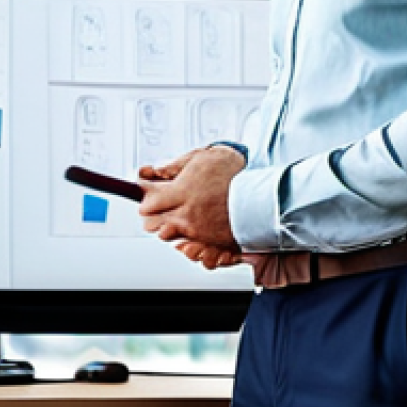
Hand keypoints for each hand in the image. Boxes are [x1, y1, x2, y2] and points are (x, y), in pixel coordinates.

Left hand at [138, 145, 245, 265]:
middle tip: (160, 206)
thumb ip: (173, 166)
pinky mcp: (212, 242)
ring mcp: (199, 231)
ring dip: (168, 227)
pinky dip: (187, 239)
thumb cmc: (232, 172)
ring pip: (168, 237)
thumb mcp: (199, 158)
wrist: (260, 191)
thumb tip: (154, 170)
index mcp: (181, 193)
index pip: (148, 205)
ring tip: (177, 215)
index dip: (146, 200)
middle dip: (153, 215)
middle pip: (153, 225)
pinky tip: (193, 227)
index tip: (147, 196)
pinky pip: (189, 248)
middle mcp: (188, 215)